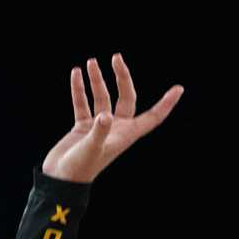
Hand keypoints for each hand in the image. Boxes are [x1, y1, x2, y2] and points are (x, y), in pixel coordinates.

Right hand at [41, 54, 183, 183]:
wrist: (59, 180)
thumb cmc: (79, 168)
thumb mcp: (92, 149)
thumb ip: (100, 131)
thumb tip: (105, 115)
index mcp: (126, 135)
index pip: (152, 117)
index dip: (166, 104)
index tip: (178, 88)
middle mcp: (116, 128)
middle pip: (125, 98)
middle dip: (122, 77)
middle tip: (116, 57)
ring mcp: (98, 127)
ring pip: (101, 97)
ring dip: (96, 80)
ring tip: (91, 62)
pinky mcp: (82, 127)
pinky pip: (82, 103)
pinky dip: (79, 89)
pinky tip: (76, 74)